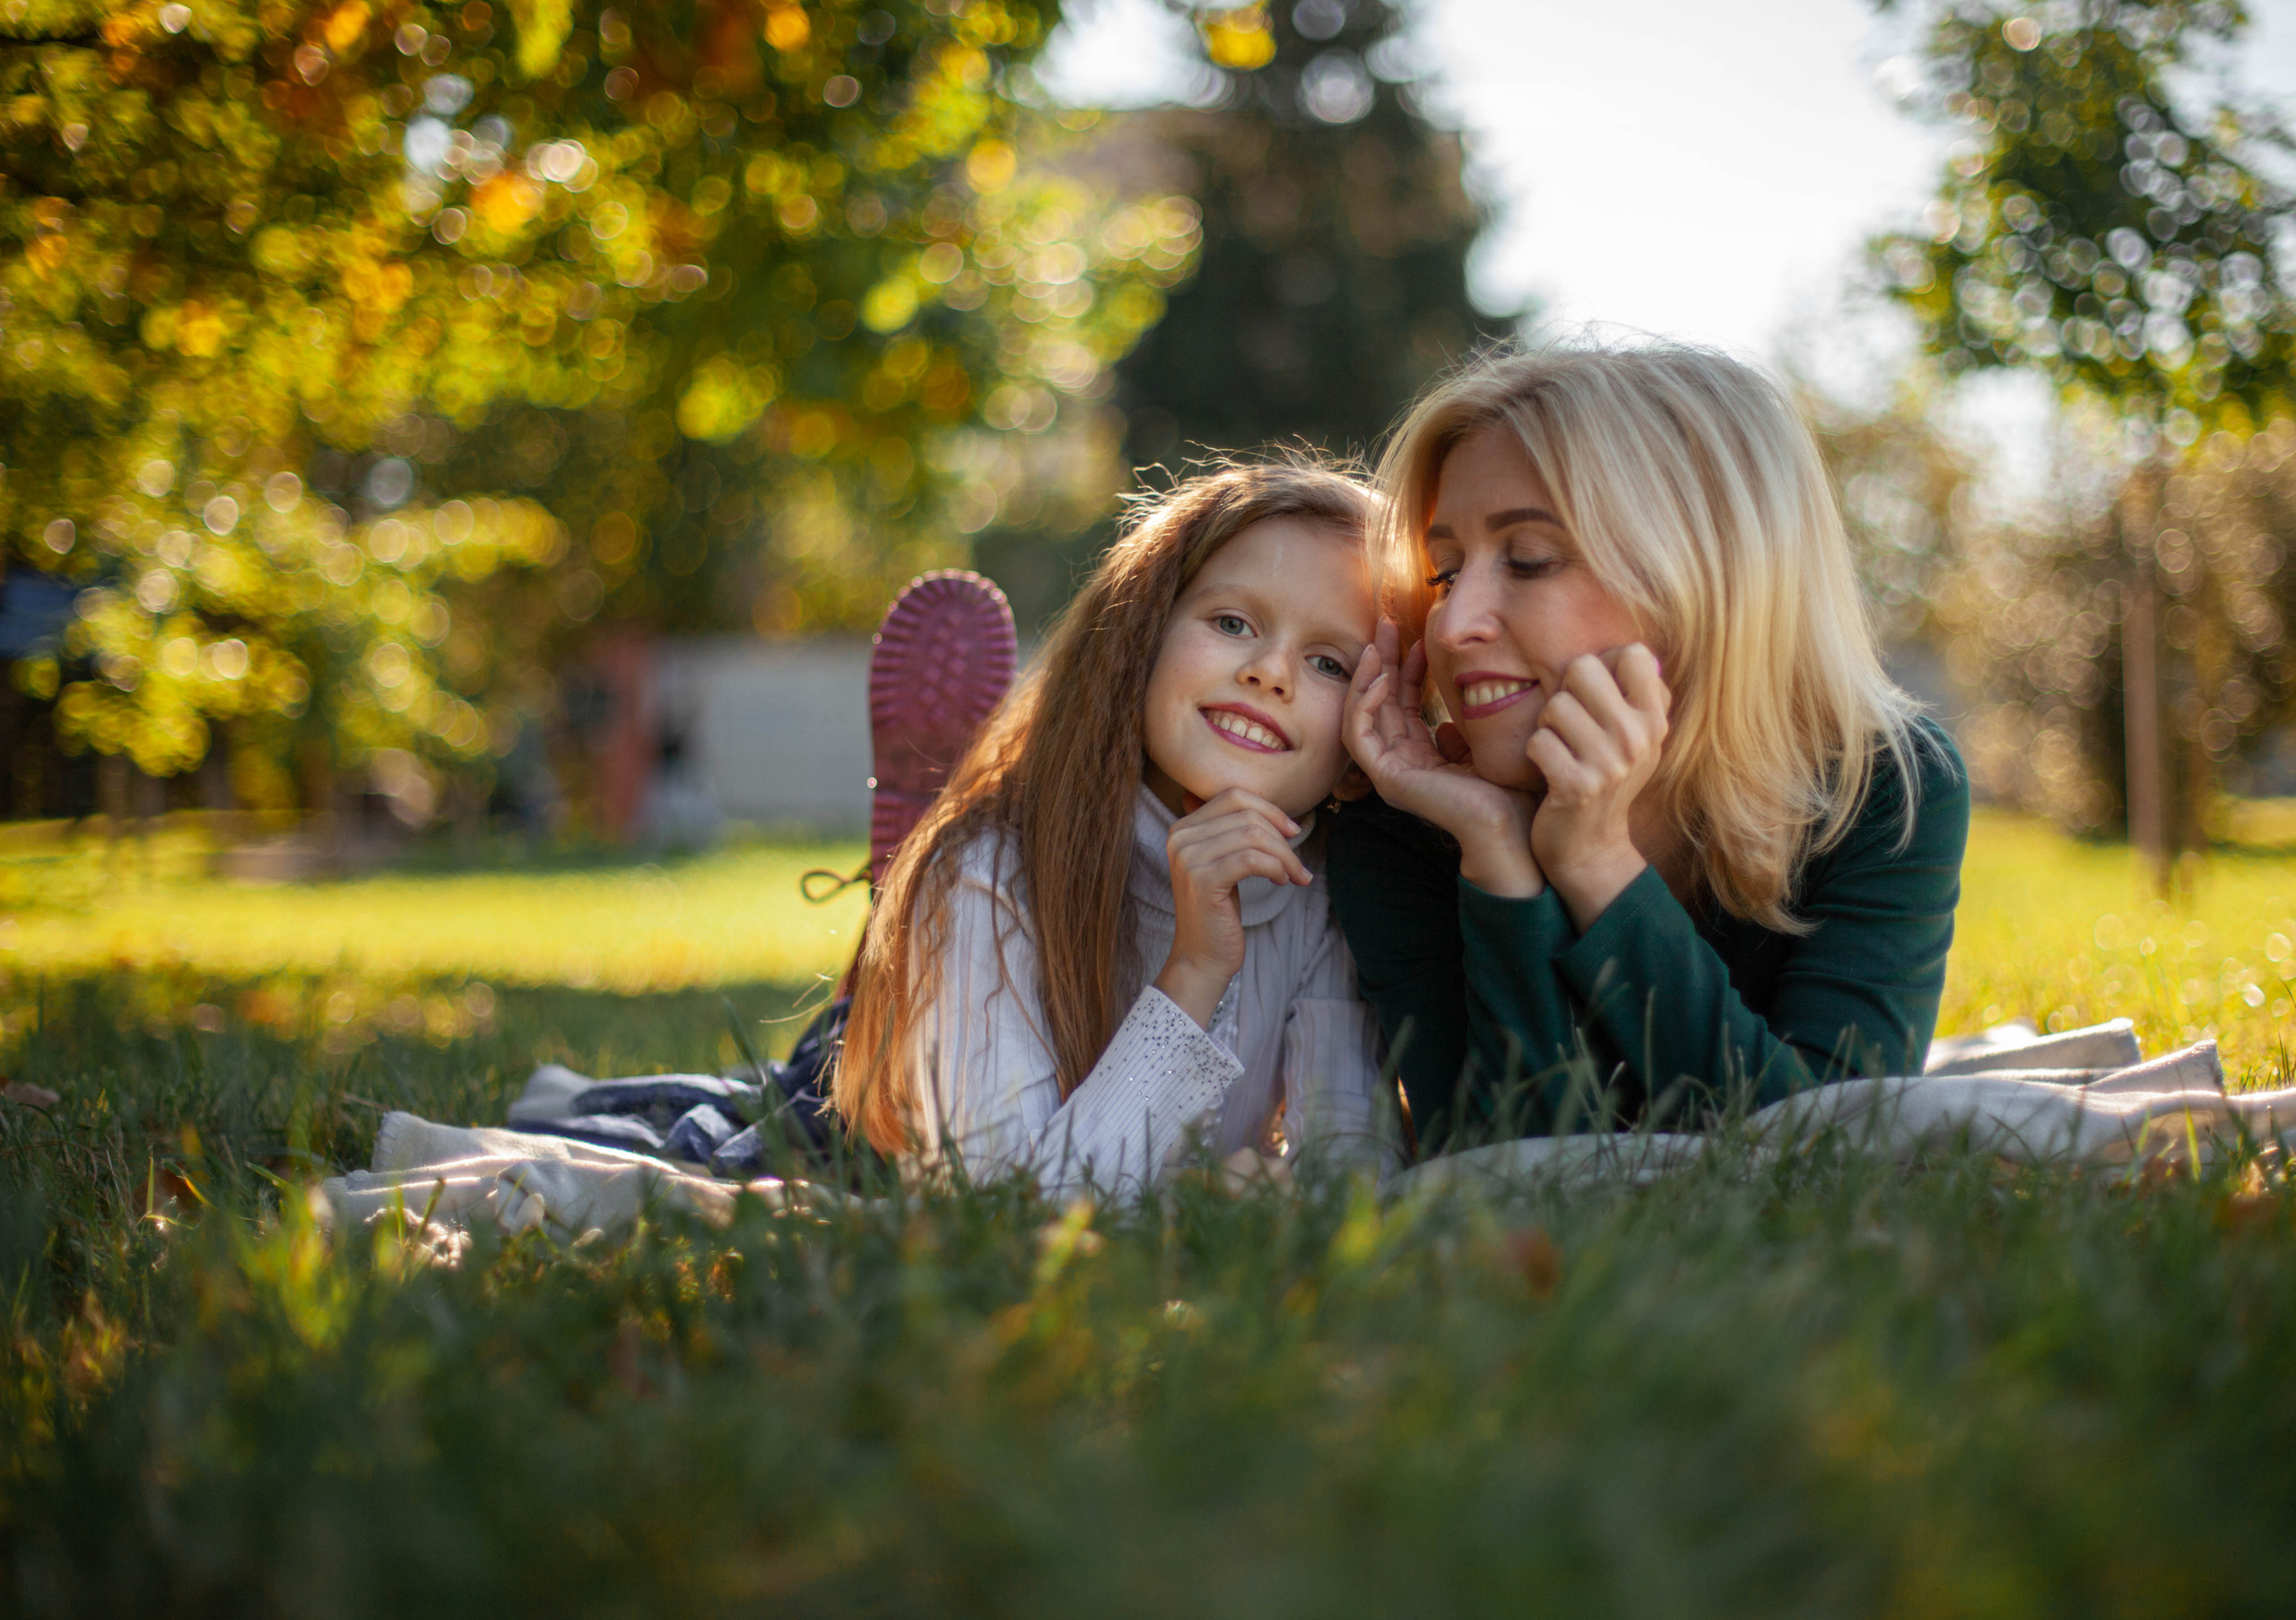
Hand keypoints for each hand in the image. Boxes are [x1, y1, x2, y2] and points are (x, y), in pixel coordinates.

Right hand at [1155, 787, 1312, 1028]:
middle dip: (1281, 837)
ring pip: (1253, 836)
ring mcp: (1189, 858)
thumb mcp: (1224, 863)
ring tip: (1294, 876)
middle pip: (1247, 815)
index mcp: (1182, 828)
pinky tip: (1282, 881)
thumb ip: (1235, 833)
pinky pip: (1252, 859)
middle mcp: (1180, 838)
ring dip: (1285, 856)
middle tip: (1298, 864)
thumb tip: (1275, 810)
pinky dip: (1276, 867)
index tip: (1292, 831)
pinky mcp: (1202, 880)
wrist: (1201, 957)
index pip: (1233, 796)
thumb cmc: (1218, 912)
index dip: (1269, 809)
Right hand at [1344, 620, 1541, 897]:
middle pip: (1378, 703)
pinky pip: (1358, 734)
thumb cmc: (1506, 794)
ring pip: (1360, 714)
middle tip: (1385, 624)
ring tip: (1374, 644)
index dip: (1406, 670)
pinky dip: (1363, 704)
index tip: (1419, 640)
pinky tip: (1380, 680)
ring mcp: (1388, 772)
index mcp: (1419, 759)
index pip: (1402, 705)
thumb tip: (1447, 725)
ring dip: (1364, 676)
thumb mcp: (1479, 752)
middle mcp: (1398, 764)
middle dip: (1380, 662)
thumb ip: (1459, 736)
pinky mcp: (1385, 777)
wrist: (1510, 825)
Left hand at [1527, 644, 1669, 931]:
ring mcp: (1610, 763)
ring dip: (1547, 727)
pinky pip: (1538, 742)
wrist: (1591, 847)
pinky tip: (1549, 772)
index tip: (1598, 698)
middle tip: (1570, 725)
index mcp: (1655, 719)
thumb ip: (1638, 694)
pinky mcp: (1577, 786)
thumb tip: (1631, 649)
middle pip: (1583, 668)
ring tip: (1562, 750)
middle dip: (1566, 692)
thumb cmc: (1606, 777)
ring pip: (1554, 706)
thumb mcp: (1637, 738)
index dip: (1603, 667)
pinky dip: (1535, 755)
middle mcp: (1639, 738)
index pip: (1633, 653)